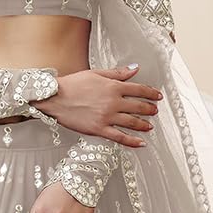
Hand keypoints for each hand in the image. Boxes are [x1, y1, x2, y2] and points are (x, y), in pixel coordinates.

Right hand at [34, 64, 160, 147]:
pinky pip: (119, 137)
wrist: (54, 98)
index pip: (138, 89)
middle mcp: (113, 102)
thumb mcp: (96, 73)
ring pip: (132, 122)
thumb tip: (134, 69)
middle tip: (155, 111)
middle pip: (138, 106)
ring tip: (149, 126)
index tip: (158, 96)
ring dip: (143, 124)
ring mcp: (106, 117)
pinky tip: (141, 143)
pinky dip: (132, 141)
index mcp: (113, 86)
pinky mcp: (98, 129)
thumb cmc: (72, 84)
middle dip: (149, 109)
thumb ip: (117, 73)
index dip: (151, 92)